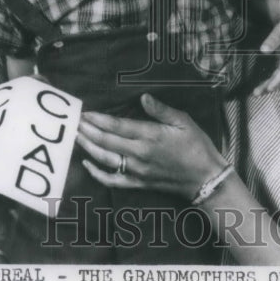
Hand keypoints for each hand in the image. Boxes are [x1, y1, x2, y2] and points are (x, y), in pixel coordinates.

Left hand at [77, 93, 225, 199]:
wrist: (206, 178)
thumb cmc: (197, 146)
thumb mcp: (183, 122)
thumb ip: (161, 110)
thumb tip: (143, 97)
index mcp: (151, 136)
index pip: (117, 126)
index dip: (98, 119)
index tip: (85, 112)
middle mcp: (140, 154)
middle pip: (106, 142)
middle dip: (87, 131)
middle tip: (73, 121)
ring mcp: (137, 171)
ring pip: (105, 159)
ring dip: (88, 147)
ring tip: (76, 136)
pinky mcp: (138, 183)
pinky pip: (112, 180)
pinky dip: (97, 173)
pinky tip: (87, 164)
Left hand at [252, 0, 279, 94]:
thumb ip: (274, 38)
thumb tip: (264, 50)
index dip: (278, 80)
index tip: (269, 89)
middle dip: (270, 86)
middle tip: (257, 93)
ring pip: (279, 76)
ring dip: (269, 84)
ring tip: (257, 92)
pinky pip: (278, 72)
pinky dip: (271, 79)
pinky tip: (263, 84)